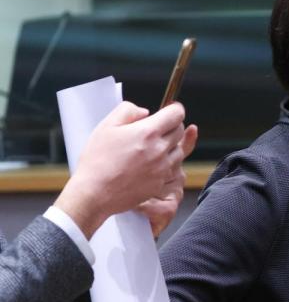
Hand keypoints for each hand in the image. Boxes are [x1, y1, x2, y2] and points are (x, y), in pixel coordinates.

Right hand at [55, 102, 188, 237]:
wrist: (95, 192)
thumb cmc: (97, 160)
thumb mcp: (107, 126)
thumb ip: (128, 111)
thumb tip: (145, 112)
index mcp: (148, 133)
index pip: (177, 114)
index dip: (175, 108)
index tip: (171, 108)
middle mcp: (159, 150)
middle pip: (180, 131)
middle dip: (171, 126)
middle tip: (156, 129)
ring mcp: (163, 168)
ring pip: (178, 150)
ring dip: (169, 145)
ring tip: (149, 148)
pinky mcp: (161, 182)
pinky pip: (171, 168)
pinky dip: (164, 163)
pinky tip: (146, 164)